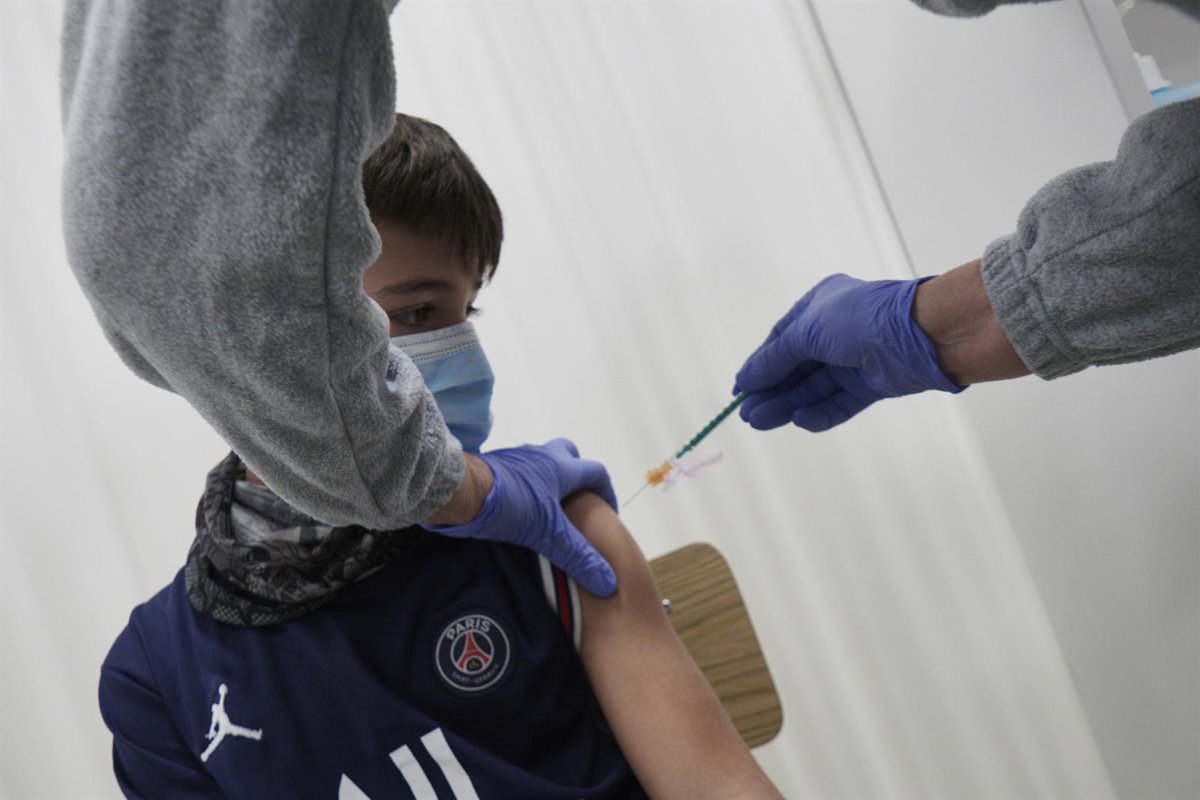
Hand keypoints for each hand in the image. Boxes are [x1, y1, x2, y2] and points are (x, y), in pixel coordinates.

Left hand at [426, 438, 618, 596]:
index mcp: (561, 467)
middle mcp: (542, 455)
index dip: (607, 492)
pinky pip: (520, 471)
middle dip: (578, 476)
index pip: (596, 472)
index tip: (608, 513)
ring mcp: (516, 457)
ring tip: (548, 509)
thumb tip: (609, 582)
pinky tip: (520, 508)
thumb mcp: (549, 535)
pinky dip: (528, 485)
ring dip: (550, 480)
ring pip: (542, 462)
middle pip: (570, 456)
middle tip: (577, 503)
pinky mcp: (496, 465)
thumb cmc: (510, 506)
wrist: (460, 490)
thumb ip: (578, 557)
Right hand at [734, 274, 962, 431]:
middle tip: (747, 415)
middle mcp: (836, 332)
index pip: (781, 340)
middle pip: (795, 368)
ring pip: (814, 388)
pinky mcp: (872, 384)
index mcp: (820, 306)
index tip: (739, 390)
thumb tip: (744, 379)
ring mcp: (854, 359)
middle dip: (771, 391)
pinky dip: (819, 413)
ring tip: (760, 421)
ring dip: (787, 405)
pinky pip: (839, 402)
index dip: (759, 366)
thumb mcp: (806, 332)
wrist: (921, 333)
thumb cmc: (859, 318)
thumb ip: (774, 359)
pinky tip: (799, 420)